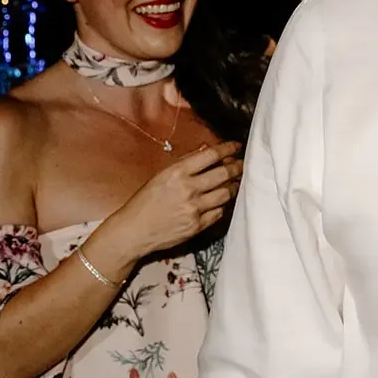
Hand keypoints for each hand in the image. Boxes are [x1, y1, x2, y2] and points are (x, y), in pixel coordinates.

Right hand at [98, 141, 243, 263]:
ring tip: (236, 183)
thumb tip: (206, 153)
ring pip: (226, 194)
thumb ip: (184, 165)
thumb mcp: (160, 176)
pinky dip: (223, 205)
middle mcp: (188, 189)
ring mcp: (194, 209)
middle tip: (244, 164)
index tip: (236, 146)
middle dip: (238, 167)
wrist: (133, 231)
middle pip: (224, 173)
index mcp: (177, 173)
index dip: (228, 149)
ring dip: (234, 187)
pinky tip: (222, 202)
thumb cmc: (143, 202)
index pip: (211, 156)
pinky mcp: (197, 226)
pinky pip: (219, 213)